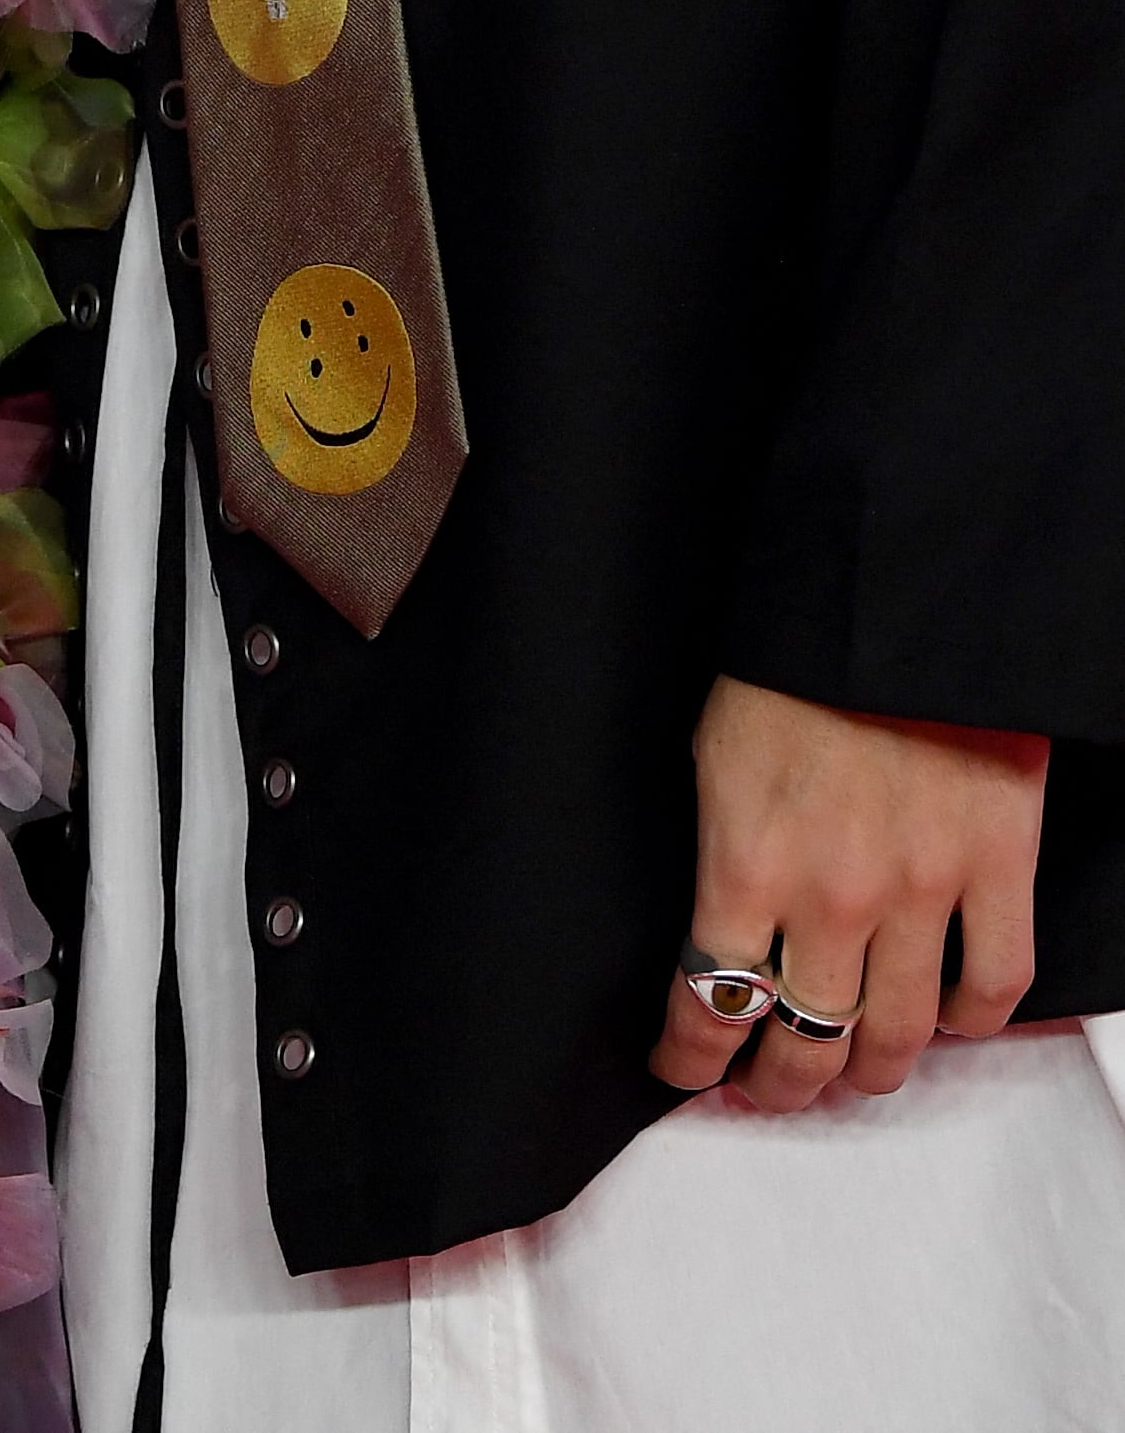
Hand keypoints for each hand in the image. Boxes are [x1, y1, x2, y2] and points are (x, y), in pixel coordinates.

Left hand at [651, 675, 1047, 1107]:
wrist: (890, 592)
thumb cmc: (789, 658)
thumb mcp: (712, 750)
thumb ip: (720, 848)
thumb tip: (717, 919)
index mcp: (746, 861)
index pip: (708, 1001)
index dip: (690, 1053)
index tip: (680, 1066)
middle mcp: (833, 896)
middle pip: (806, 1038)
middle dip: (779, 1082)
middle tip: (769, 1086)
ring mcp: (923, 888)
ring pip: (899, 1036)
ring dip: (868, 1071)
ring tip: (849, 1075)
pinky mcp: (999, 866)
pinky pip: (996, 983)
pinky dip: (972, 1020)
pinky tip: (948, 1020)